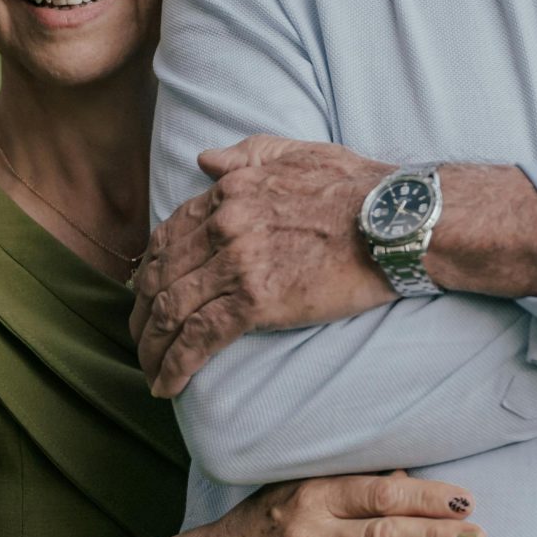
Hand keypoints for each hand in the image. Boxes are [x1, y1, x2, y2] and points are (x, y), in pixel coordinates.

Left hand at [130, 135, 395, 395]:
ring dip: (153, 346)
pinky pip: (200, 337)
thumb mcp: (296, 152)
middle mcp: (224, 225)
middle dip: (143, 314)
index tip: (148, 294)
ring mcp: (238, 263)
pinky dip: (176, 363)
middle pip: (162, 276)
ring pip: (172, 310)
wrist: (394, 219)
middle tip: (141, 340)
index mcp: (229, 191)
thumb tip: (204, 159)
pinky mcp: (256, 301)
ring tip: (151, 370)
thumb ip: (245, 154)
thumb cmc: (356, 185)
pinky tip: (168, 384)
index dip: (152, 270)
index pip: (169, 235)